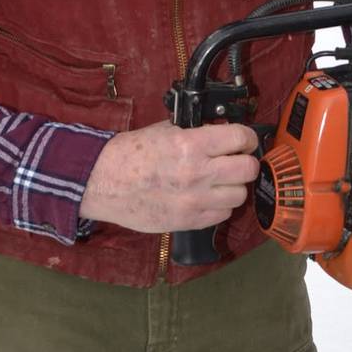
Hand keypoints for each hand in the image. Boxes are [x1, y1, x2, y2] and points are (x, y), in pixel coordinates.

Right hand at [79, 121, 260, 231]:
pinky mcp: (189, 221)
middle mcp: (197, 173)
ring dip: (234, 187)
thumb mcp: (164, 130)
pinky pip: (223, 215)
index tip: (245, 141)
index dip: (247, 138)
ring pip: (240, 195)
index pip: (241, 138)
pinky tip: (208, 198)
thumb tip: (222, 132)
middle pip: (248, 169)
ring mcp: (195, 200)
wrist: (103, 183)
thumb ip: (196, 132)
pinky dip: (220, 206)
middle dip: (245, 162)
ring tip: (221, 182)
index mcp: (191, 144)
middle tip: (236, 161)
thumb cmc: (129, 155)